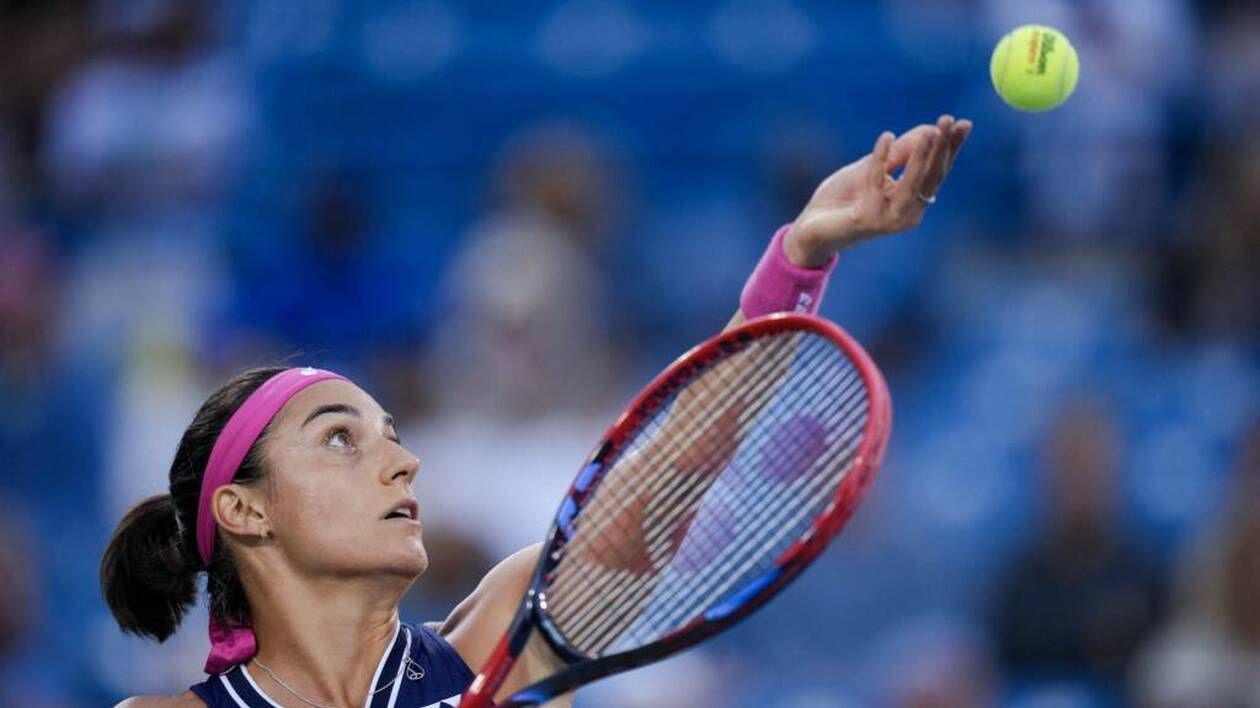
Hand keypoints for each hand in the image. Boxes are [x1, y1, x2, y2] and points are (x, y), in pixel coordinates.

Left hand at [783, 115, 971, 266]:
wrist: (811, 228)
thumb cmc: (842, 200)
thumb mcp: (873, 169)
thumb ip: (899, 153)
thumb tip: (929, 130)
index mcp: (913, 201)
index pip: (938, 172)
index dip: (951, 148)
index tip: (964, 123)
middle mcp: (908, 214)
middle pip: (931, 178)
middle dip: (942, 148)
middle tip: (950, 120)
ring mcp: (890, 220)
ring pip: (912, 184)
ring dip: (922, 156)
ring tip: (931, 131)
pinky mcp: (869, 220)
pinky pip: (877, 184)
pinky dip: (881, 159)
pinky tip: (884, 137)